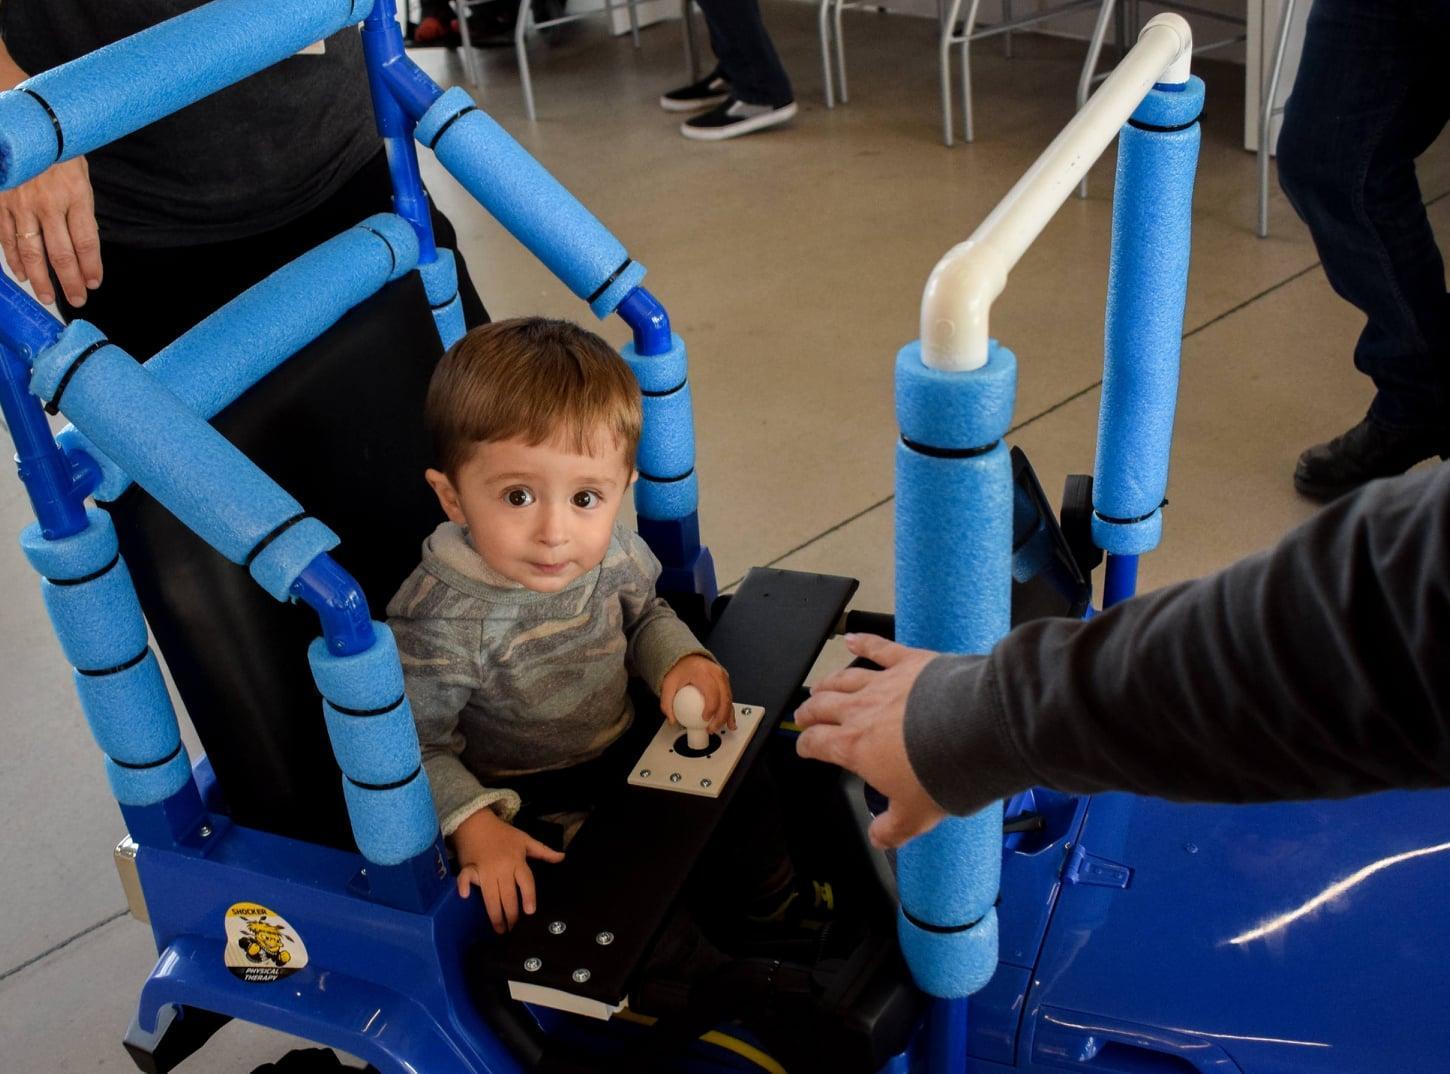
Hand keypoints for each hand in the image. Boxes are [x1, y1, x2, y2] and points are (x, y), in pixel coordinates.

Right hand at [0, 156, 101, 307]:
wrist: (26, 129)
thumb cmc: (59, 151)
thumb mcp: (80, 176)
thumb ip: (81, 210)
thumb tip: (84, 244)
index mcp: (75, 196)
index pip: (87, 243)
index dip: (91, 267)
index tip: (94, 283)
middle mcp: (48, 204)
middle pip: (61, 253)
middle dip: (70, 281)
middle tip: (77, 300)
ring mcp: (21, 204)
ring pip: (31, 251)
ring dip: (40, 279)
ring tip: (46, 297)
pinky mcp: (0, 202)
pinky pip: (6, 237)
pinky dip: (14, 259)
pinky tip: (21, 274)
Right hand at [451, 807, 564, 932]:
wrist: (477, 822)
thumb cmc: (503, 833)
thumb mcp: (525, 840)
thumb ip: (543, 851)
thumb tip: (562, 857)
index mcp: (517, 861)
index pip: (526, 882)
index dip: (529, 897)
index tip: (530, 912)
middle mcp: (502, 867)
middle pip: (508, 895)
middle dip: (511, 915)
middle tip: (513, 930)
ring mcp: (485, 869)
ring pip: (491, 895)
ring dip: (495, 914)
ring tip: (500, 929)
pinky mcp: (469, 867)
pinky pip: (465, 877)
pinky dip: (463, 885)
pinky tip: (465, 897)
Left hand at [661, 653, 733, 732]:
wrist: (687, 658)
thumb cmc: (680, 668)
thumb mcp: (668, 684)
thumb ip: (667, 702)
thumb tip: (672, 719)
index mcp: (703, 672)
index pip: (712, 692)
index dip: (711, 708)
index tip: (705, 719)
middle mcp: (716, 673)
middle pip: (724, 697)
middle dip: (720, 717)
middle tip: (711, 728)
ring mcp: (723, 676)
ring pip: (729, 699)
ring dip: (727, 716)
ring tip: (720, 728)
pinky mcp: (725, 681)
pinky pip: (730, 698)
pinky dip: (730, 711)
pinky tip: (730, 722)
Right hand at [794, 633, 947, 849]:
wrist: (973, 731)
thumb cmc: (942, 771)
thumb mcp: (915, 816)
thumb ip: (892, 828)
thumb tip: (879, 839)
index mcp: (856, 747)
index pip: (818, 744)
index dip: (806, 746)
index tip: (804, 747)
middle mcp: (861, 711)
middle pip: (823, 707)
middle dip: (809, 711)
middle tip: (804, 715)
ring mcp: (884, 683)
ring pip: (843, 679)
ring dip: (827, 683)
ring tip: (819, 686)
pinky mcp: (909, 663)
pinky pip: (879, 648)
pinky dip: (863, 642)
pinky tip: (851, 639)